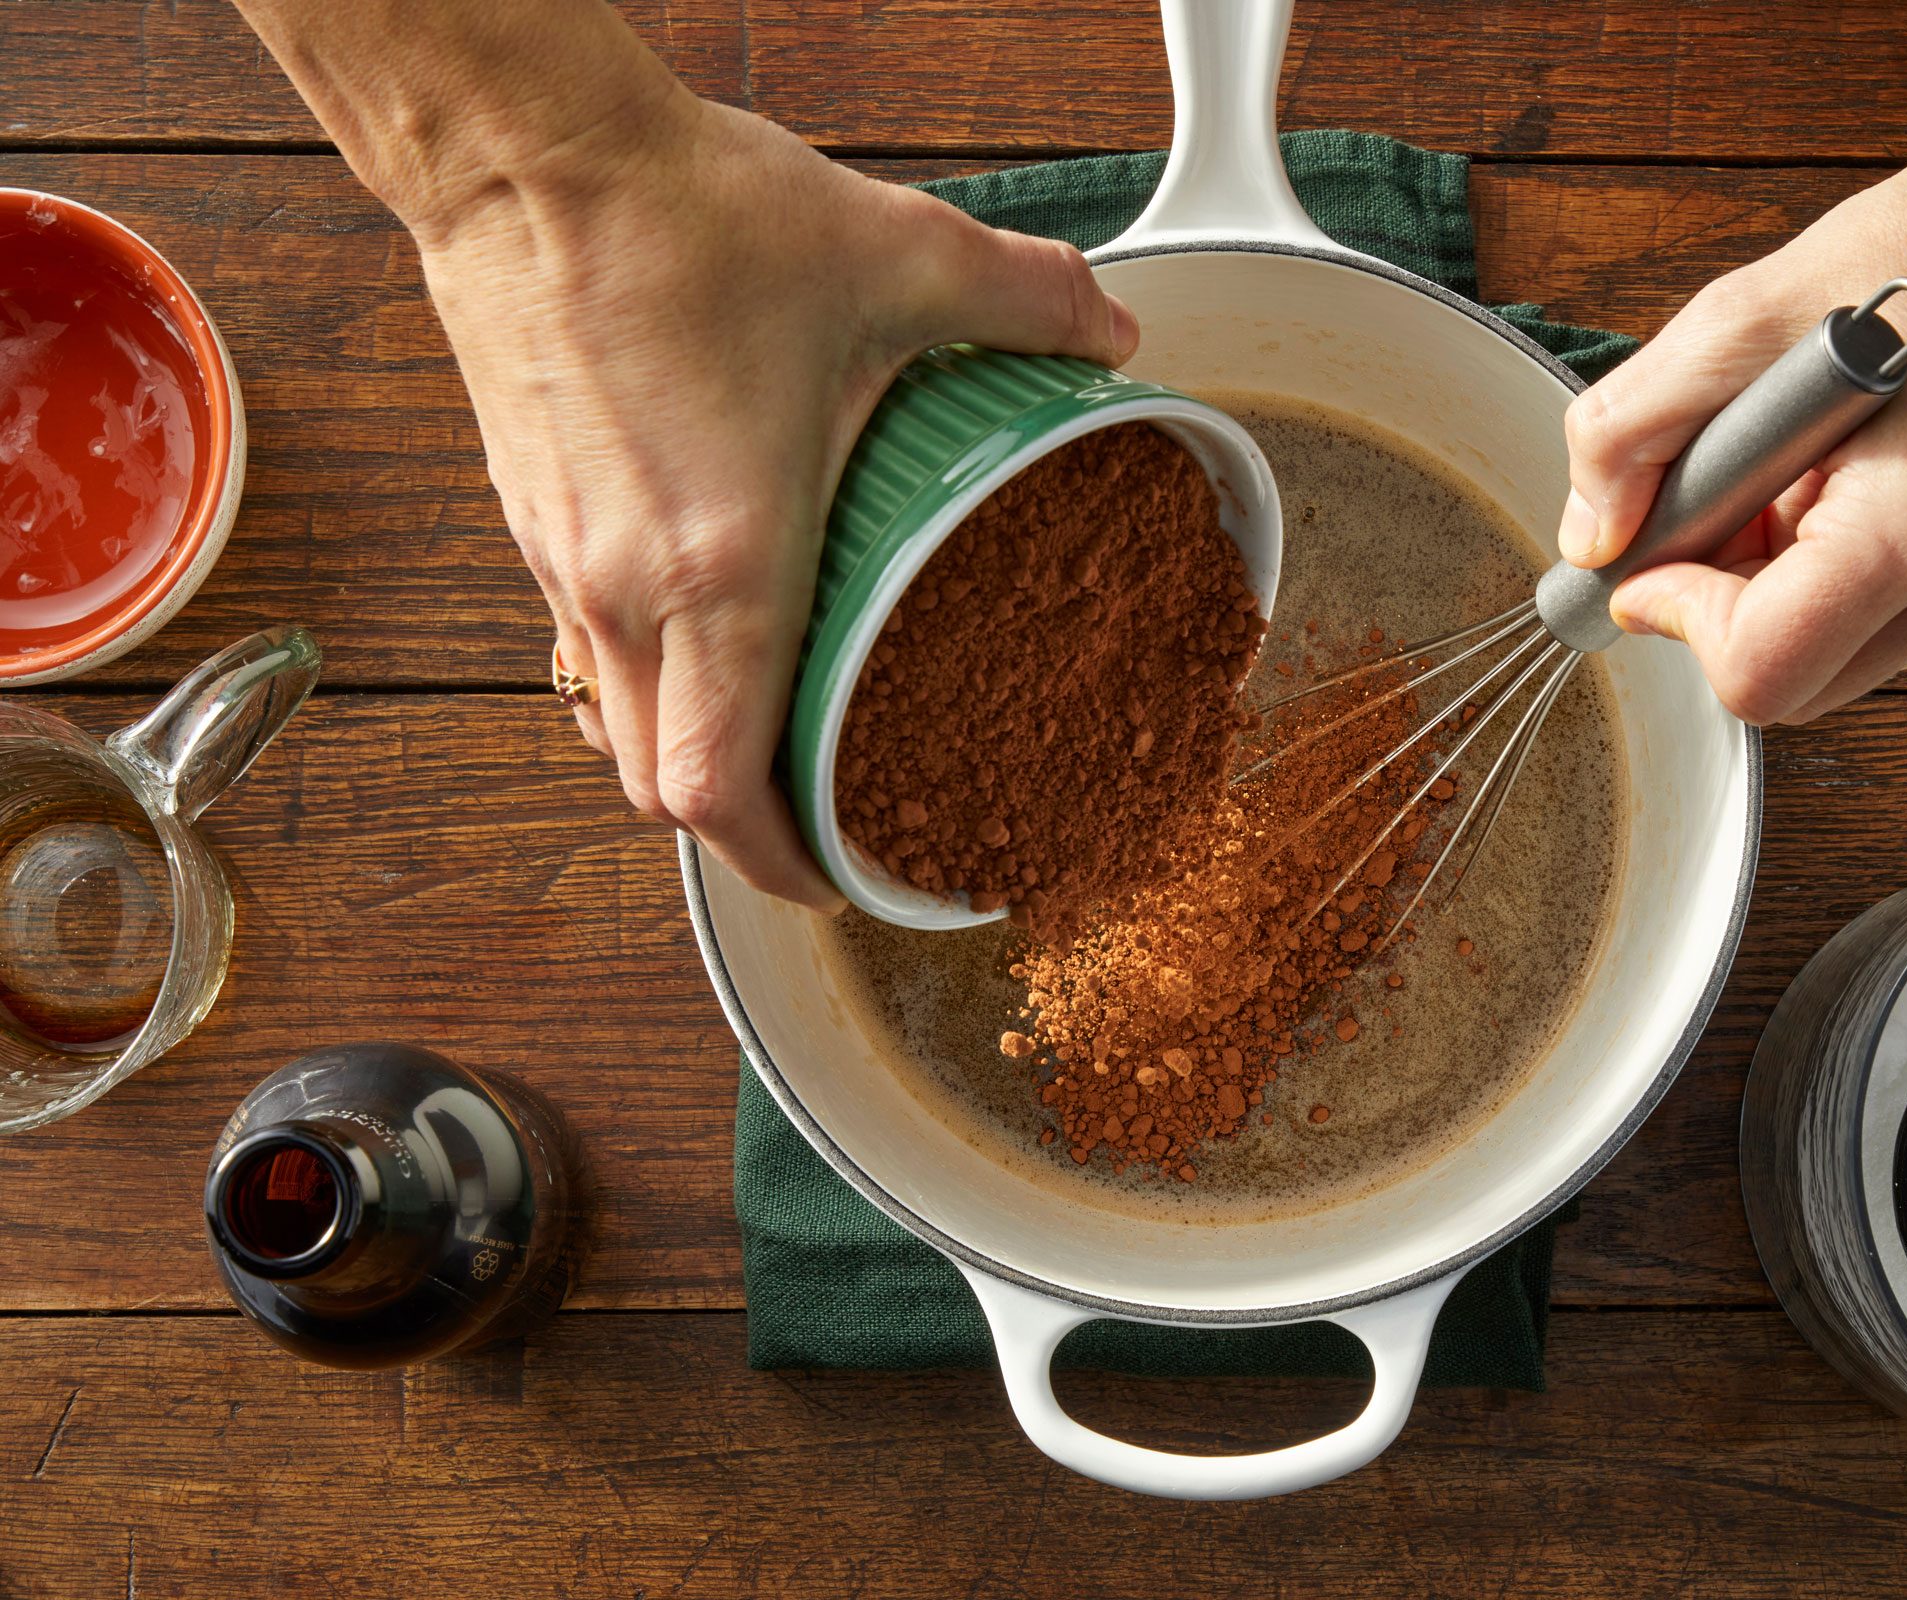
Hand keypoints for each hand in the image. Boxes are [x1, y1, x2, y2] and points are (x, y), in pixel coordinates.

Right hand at [418, 94, 1135, 905]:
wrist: (521, 150)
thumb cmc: (673, 214)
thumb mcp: (892, 256)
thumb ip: (1022, 301)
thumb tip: (1107, 330)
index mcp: (718, 564)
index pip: (719, 792)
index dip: (782, 864)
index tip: (843, 873)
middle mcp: (622, 585)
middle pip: (658, 788)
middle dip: (746, 831)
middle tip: (826, 820)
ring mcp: (558, 556)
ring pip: (614, 722)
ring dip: (692, 754)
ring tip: (780, 731)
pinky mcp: (526, 514)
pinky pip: (586, 644)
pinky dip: (653, 673)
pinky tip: (715, 616)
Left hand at [1555, 128, 1906, 725]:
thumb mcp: (1739, 318)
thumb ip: (1632, 432)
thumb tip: (1591, 537)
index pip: (1760, 674)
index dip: (1677, 620)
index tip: (1652, 556)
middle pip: (1794, 685)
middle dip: (1724, 605)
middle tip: (1722, 493)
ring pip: (1835, 658)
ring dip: (1777, 587)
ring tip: (1794, 465)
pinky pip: (1885, 617)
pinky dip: (1833, 568)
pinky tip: (1845, 472)